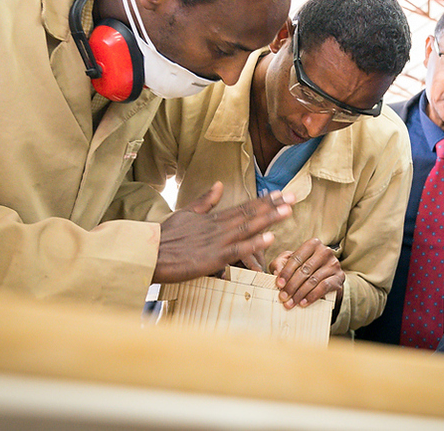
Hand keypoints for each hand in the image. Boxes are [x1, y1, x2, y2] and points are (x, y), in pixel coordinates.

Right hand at [153, 182, 291, 283]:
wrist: (149, 252)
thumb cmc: (165, 236)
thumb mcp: (186, 213)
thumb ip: (205, 201)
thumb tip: (219, 184)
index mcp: (213, 218)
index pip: (243, 206)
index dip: (263, 201)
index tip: (281, 193)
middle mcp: (218, 227)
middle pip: (250, 214)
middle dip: (273, 206)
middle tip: (293, 198)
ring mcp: (217, 242)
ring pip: (248, 228)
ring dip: (269, 219)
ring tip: (288, 212)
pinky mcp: (213, 258)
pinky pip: (237, 250)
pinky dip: (254, 243)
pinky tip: (269, 238)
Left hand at [270, 238, 343, 310]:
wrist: (326, 277)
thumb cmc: (304, 267)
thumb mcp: (290, 262)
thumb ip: (280, 263)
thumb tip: (276, 272)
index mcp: (312, 244)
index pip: (297, 258)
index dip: (286, 272)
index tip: (278, 284)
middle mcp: (325, 251)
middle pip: (305, 270)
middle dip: (292, 285)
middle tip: (283, 296)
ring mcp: (333, 264)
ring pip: (313, 280)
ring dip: (300, 293)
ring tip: (290, 303)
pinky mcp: (339, 277)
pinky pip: (324, 287)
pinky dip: (312, 296)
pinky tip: (303, 303)